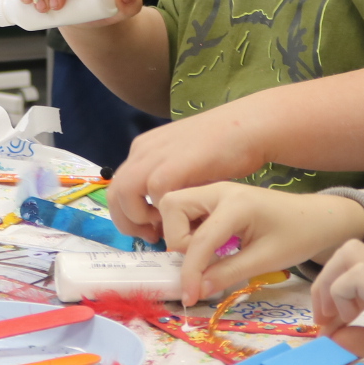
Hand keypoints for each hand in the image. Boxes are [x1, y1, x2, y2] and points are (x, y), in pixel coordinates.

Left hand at [109, 108, 270, 239]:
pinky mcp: (170, 168)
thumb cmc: (224, 145)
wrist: (247, 128)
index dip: (129, 213)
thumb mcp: (185, 160)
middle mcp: (143, 151)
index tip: (148, 228)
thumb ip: (169, 180)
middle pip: (116, 193)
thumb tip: (161, 210)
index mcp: (145, 149)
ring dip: (140, 220)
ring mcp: (154, 158)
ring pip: (125, 196)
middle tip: (150, 236)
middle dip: (128, 222)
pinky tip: (181, 221)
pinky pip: (153, 198)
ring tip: (164, 231)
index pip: (120, 186)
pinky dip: (162, 215)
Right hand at [158, 181, 363, 304]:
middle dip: (176, 238)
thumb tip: (196, 290)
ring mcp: (216, 191)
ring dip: (178, 233)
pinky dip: (186, 229)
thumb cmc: (297, 236)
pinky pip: (186, 210)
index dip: (190, 272)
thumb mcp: (265, 260)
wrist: (317, 218)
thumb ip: (227, 273)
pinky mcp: (215, 198)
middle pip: (172, 206)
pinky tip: (208, 245)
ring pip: (174, 205)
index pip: (197, 240)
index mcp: (235, 204)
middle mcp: (219, 190)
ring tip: (204, 253)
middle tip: (197, 260)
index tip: (189, 298)